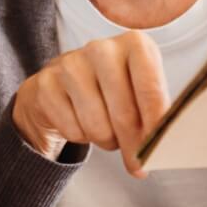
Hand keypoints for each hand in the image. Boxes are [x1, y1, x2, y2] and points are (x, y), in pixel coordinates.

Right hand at [11, 31, 169, 173]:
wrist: (59, 87)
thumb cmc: (109, 92)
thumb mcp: (138, 93)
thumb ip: (154, 116)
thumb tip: (161, 151)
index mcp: (134, 44)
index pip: (151, 90)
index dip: (157, 126)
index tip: (159, 148)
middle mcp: (101, 48)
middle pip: (124, 114)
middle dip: (132, 145)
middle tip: (136, 161)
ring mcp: (69, 64)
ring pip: (98, 126)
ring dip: (105, 140)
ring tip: (105, 131)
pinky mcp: (45, 85)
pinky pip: (73, 130)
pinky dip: (80, 137)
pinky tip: (80, 123)